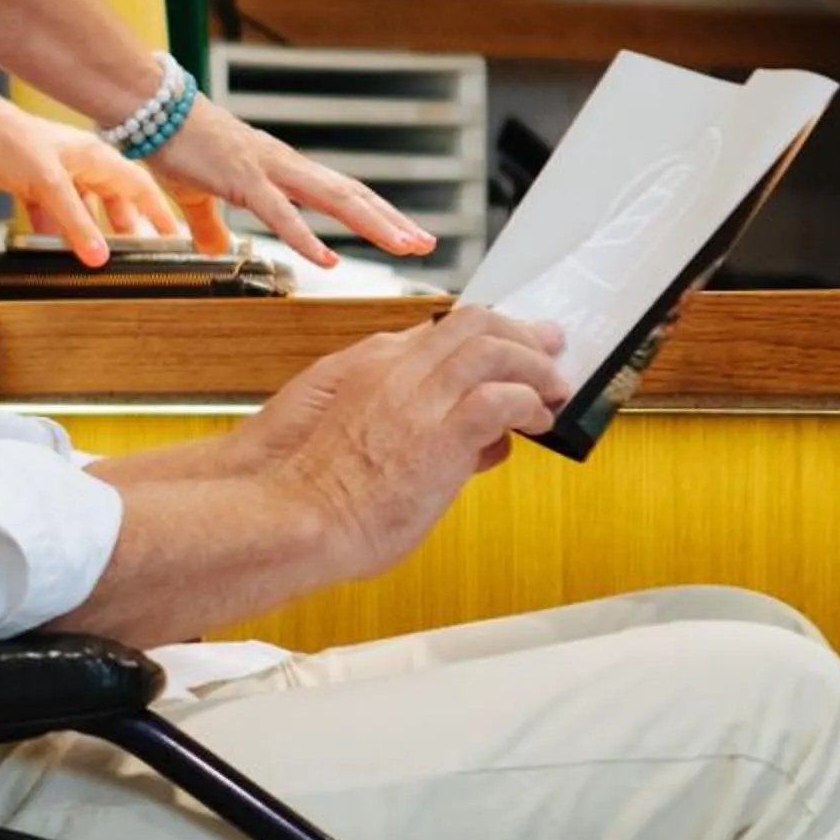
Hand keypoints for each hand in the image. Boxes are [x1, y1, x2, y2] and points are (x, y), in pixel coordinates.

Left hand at [0, 92, 186, 266]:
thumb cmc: (8, 137)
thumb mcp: (48, 182)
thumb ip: (75, 220)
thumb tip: (100, 256)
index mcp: (94, 155)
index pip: (138, 185)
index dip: (159, 211)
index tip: (175, 237)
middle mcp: (79, 163)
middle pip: (115, 199)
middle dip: (128, 226)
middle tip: (140, 254)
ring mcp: (55, 174)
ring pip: (84, 208)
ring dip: (92, 231)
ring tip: (102, 256)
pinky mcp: (31, 184)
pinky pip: (54, 213)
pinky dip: (57, 231)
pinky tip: (56, 248)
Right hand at [151, 94, 437, 267]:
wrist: (152, 109)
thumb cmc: (176, 145)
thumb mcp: (200, 194)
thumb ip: (213, 225)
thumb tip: (216, 248)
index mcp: (282, 168)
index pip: (342, 192)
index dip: (377, 212)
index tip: (406, 232)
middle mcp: (287, 166)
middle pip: (352, 194)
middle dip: (391, 219)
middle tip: (426, 243)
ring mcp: (269, 170)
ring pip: (333, 199)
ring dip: (372, 224)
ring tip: (403, 246)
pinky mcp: (243, 180)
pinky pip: (281, 214)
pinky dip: (308, 238)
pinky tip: (329, 260)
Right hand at [278, 306, 571, 580]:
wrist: (286, 517)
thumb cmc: (306, 490)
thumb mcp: (346, 432)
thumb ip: (401, 424)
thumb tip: (466, 441)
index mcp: (369, 364)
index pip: (440, 332)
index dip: (483, 337)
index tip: (506, 348)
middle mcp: (395, 368)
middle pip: (473, 322)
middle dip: (519, 331)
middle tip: (548, 346)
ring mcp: (417, 398)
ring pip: (492, 346)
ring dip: (533, 363)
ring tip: (552, 386)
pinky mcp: (440, 435)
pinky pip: (500, 399)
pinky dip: (528, 403)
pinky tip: (537, 421)